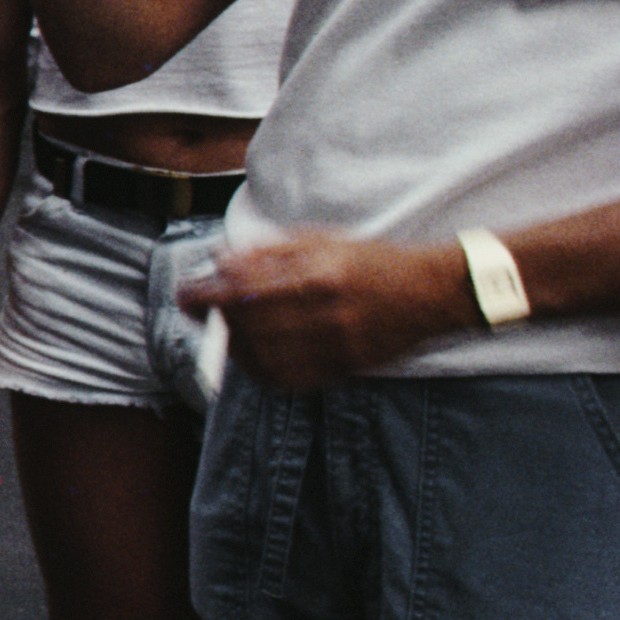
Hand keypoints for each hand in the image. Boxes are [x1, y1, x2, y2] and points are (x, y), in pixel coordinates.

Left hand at [179, 231, 472, 392]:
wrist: (432, 291)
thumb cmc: (373, 261)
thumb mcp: (323, 240)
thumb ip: (270, 251)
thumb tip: (221, 260)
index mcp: (318, 272)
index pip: (243, 289)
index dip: (205, 295)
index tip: (187, 294)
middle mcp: (326, 310)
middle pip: (249, 325)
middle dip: (216, 320)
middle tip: (204, 312)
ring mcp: (337, 343)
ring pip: (264, 356)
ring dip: (235, 347)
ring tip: (228, 333)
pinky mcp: (346, 367)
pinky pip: (291, 379)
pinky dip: (262, 371)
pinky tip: (254, 357)